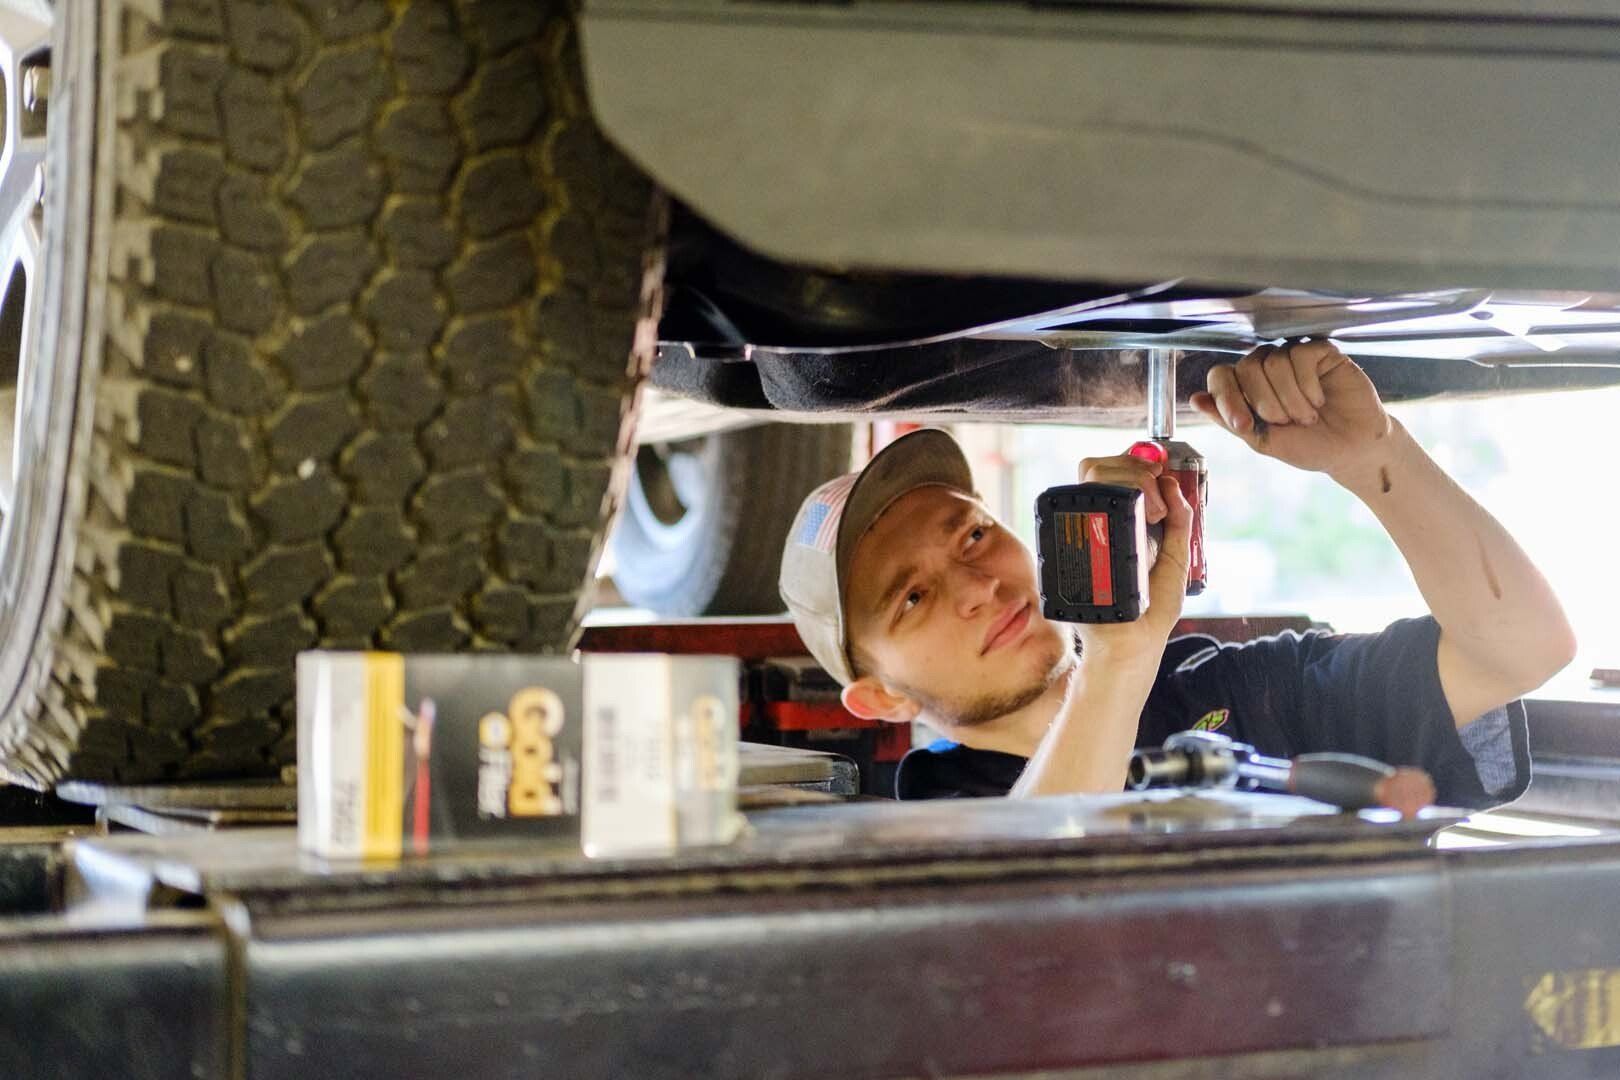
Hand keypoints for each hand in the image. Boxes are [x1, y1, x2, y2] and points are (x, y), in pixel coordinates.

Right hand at [1075, 467, 1192, 659]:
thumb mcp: (1174, 562)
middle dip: (1135, 471)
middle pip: (1097, 468)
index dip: (1134, 462)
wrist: (1129, 644)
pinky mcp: (1067, 546)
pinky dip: (1107, 502)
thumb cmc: (1150, 611)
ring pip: (1089, 479)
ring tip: (1153, 515)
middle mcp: (1094, 523)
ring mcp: (1078, 533)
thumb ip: (1180, 524)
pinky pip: (1076, 507)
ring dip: (1129, 482)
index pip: (1111, 472)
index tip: (1159, 474)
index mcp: (1117, 523)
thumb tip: (1175, 485)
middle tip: (1159, 503)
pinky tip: (1135, 522)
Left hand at [1191, 340, 1392, 477]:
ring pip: (1273, 360)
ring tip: (1307, 416)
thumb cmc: (1309, 446)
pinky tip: (1319, 399)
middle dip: (1265, 402)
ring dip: (1290, 397)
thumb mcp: (1263, 440)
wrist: (1351, 449)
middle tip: (1287, 423)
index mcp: (1247, 389)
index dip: (1227, 398)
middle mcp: (1267, 368)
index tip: (1245, 425)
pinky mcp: (1321, 352)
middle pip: (1247, 366)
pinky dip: (1308, 384)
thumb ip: (1230, 419)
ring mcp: (1293, 358)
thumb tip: (1195, 399)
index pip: (1221, 376)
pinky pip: (1301, 353)